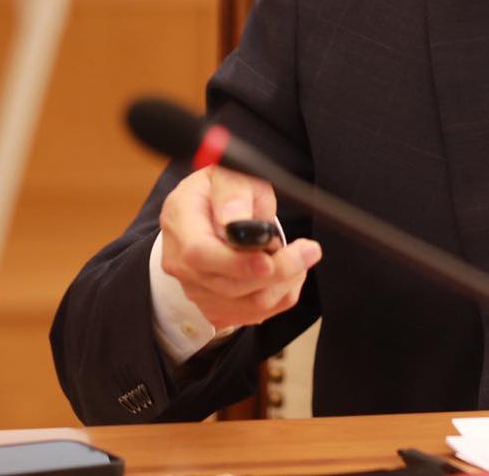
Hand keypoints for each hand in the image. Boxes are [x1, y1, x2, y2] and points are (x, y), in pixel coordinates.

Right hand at [158, 165, 321, 329]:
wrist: (209, 213)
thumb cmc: (222, 191)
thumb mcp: (229, 175)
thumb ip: (233, 192)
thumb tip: (234, 218)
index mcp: (180, 222)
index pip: (200, 254)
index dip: (237, 262)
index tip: (271, 255)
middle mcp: (180, 262)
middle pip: (230, 285)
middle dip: (278, 270)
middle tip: (309, 250)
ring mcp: (196, 289)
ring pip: (248, 305)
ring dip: (285, 282)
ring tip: (300, 255)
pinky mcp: (215, 307)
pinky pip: (256, 314)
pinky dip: (281, 294)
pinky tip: (289, 272)